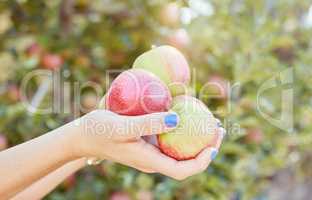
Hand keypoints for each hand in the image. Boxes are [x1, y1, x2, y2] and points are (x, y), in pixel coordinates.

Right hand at [68, 109, 224, 179]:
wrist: (84, 136)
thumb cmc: (100, 131)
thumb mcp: (123, 125)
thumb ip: (149, 123)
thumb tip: (178, 118)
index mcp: (149, 161)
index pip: (182, 170)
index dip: (201, 162)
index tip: (213, 147)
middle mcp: (153, 160)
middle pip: (186, 162)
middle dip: (206, 149)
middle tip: (219, 129)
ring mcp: (151, 152)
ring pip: (180, 150)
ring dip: (197, 139)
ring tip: (210, 122)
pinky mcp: (147, 143)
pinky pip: (171, 140)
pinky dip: (183, 131)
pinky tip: (186, 116)